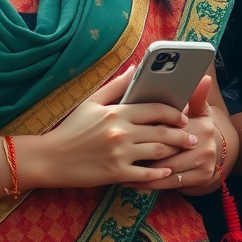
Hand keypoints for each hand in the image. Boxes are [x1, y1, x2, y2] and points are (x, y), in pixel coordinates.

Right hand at [25, 67, 192, 188]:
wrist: (49, 158)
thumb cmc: (72, 128)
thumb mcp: (93, 101)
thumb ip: (118, 85)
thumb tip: (137, 67)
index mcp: (119, 113)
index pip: (156, 110)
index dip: (174, 113)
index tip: (184, 118)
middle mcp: (122, 133)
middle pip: (162, 132)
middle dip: (181, 135)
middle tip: (193, 138)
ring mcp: (119, 154)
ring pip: (157, 152)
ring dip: (174, 152)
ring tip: (184, 152)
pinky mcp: (114, 174)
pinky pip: (144, 174)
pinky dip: (158, 174)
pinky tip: (167, 172)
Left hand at [126, 75, 223, 193]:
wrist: (216, 154)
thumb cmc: (198, 129)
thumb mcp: (200, 111)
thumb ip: (196, 96)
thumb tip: (204, 77)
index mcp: (201, 123)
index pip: (169, 128)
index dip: (147, 132)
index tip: (126, 133)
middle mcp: (205, 142)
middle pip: (167, 149)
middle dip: (141, 153)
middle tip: (117, 154)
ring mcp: (205, 161)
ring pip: (166, 168)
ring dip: (141, 172)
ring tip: (119, 170)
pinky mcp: (201, 178)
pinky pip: (169, 183)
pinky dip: (149, 184)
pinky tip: (132, 182)